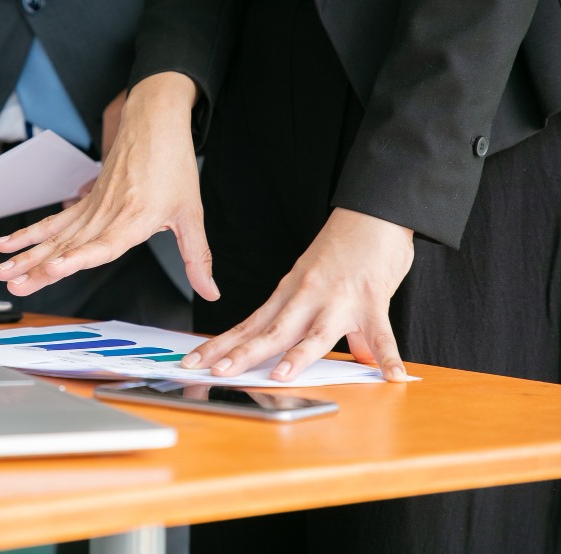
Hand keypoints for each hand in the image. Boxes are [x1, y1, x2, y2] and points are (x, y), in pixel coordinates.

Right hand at [0, 72, 219, 300]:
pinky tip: (6, 244)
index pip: (103, 244)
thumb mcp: (192, 214)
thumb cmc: (174, 165)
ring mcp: (93, 206)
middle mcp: (108, 213)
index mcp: (136, 218)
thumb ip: (198, 257)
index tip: (54, 268)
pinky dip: (29, 233)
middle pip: (68, 244)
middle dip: (36, 266)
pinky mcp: (85, 199)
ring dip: (25, 253)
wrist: (155, 122)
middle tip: (11, 283)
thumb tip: (210, 292)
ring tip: (1, 270)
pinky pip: (53, 220)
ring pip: (54, 234)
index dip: (78, 258)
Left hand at [181, 208, 413, 381]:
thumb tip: (340, 356)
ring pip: (314, 333)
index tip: (196, 361)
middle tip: (217, 372)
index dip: (221, 345)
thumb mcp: (319, 282)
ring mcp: (338, 299)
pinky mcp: (371, 299)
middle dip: (242, 355)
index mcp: (289, 294)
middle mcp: (307, 297)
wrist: (373, 210)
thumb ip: (320, 322)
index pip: (248, 325)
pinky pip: (381, 332)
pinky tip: (390, 374)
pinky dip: (387, 354)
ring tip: (279, 377)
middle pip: (270, 332)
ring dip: (296, 356)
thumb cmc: (345, 245)